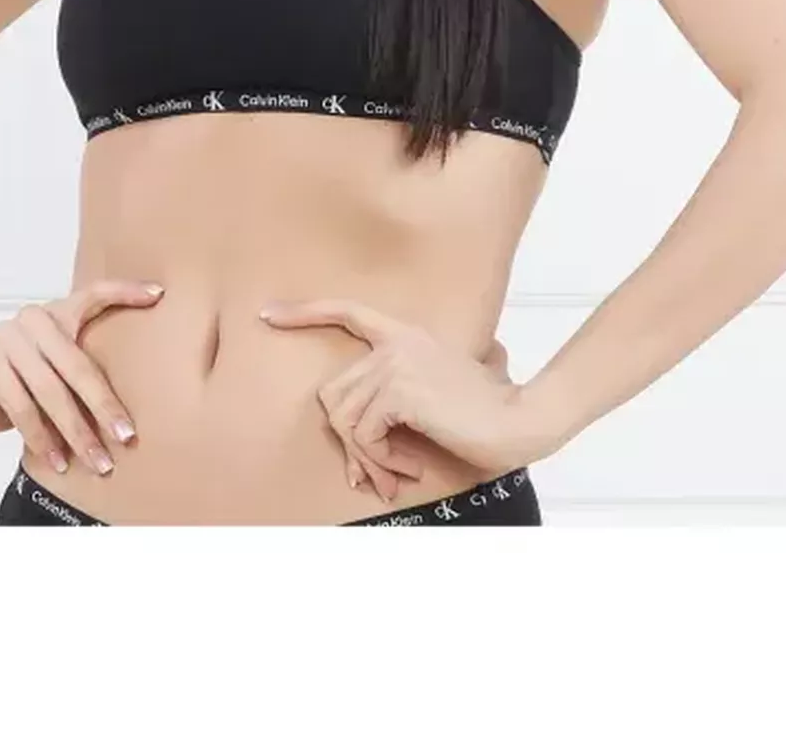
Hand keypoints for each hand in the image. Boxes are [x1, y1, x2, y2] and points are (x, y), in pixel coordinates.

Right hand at [0, 280, 163, 476]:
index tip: (159, 294)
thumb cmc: (9, 382)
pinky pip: (20, 405)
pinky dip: (41, 437)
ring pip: (50, 390)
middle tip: (126, 437)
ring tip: (97, 461)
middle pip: (78, 364)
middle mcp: (32, 318)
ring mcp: (5, 338)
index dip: (126, 292)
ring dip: (75, 432)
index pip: (94, 295)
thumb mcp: (48, 371)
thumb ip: (76, 371)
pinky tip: (57, 461)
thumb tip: (127, 404)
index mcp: (53, 313)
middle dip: (104, 406)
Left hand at [260, 298, 545, 495]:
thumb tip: (353, 437)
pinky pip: (363, 434)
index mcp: (404, 335)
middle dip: (348, 442)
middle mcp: (395, 343)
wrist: (516, 420)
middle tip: (374, 475)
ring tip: (395, 475)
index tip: (269, 315)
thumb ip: (394, 394)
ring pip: (344, 419)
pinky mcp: (397, 390)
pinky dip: (380, 460)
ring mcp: (394, 364)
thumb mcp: (433, 392)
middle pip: (333, 393)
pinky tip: (407, 467)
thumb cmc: (482, 413)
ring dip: (367, 458)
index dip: (305, 313)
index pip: (347, 311)